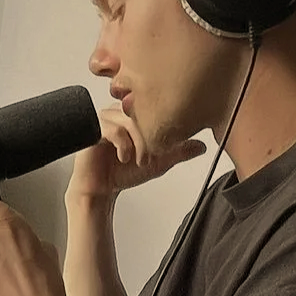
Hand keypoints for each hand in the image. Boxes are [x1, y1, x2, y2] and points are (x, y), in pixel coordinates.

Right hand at [66, 106, 205, 201]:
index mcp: (133, 114)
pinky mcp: (93, 129)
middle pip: (143, 111)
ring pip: (130, 120)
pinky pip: (113, 129)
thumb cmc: (122, 172)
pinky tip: (124, 158)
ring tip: (139, 161)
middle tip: (150, 158)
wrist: (100, 188)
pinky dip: (124, 145)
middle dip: (151, 137)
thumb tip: (202, 146)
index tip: (163, 147)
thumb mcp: (158, 162)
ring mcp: (105, 118)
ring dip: (139, 143)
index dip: (162, 127)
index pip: (153, 108)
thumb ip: (178, 152)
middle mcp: (118, 112)